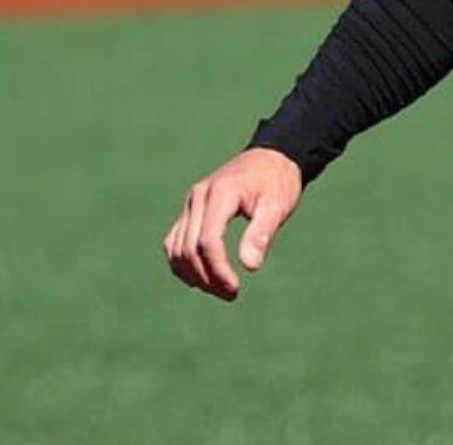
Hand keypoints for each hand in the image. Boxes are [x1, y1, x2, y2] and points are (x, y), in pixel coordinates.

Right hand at [163, 147, 302, 301]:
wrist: (271, 159)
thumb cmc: (277, 182)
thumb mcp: (277, 205)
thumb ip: (262, 233)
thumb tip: (250, 266)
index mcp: (220, 193)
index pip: (208, 241)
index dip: (218, 270)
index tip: (235, 288)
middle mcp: (198, 197)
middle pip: (189, 248)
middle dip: (207, 277)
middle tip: (231, 295)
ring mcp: (191, 204)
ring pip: (176, 248)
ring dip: (192, 274)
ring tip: (220, 289)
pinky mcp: (190, 211)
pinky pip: (175, 241)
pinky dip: (183, 263)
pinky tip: (202, 278)